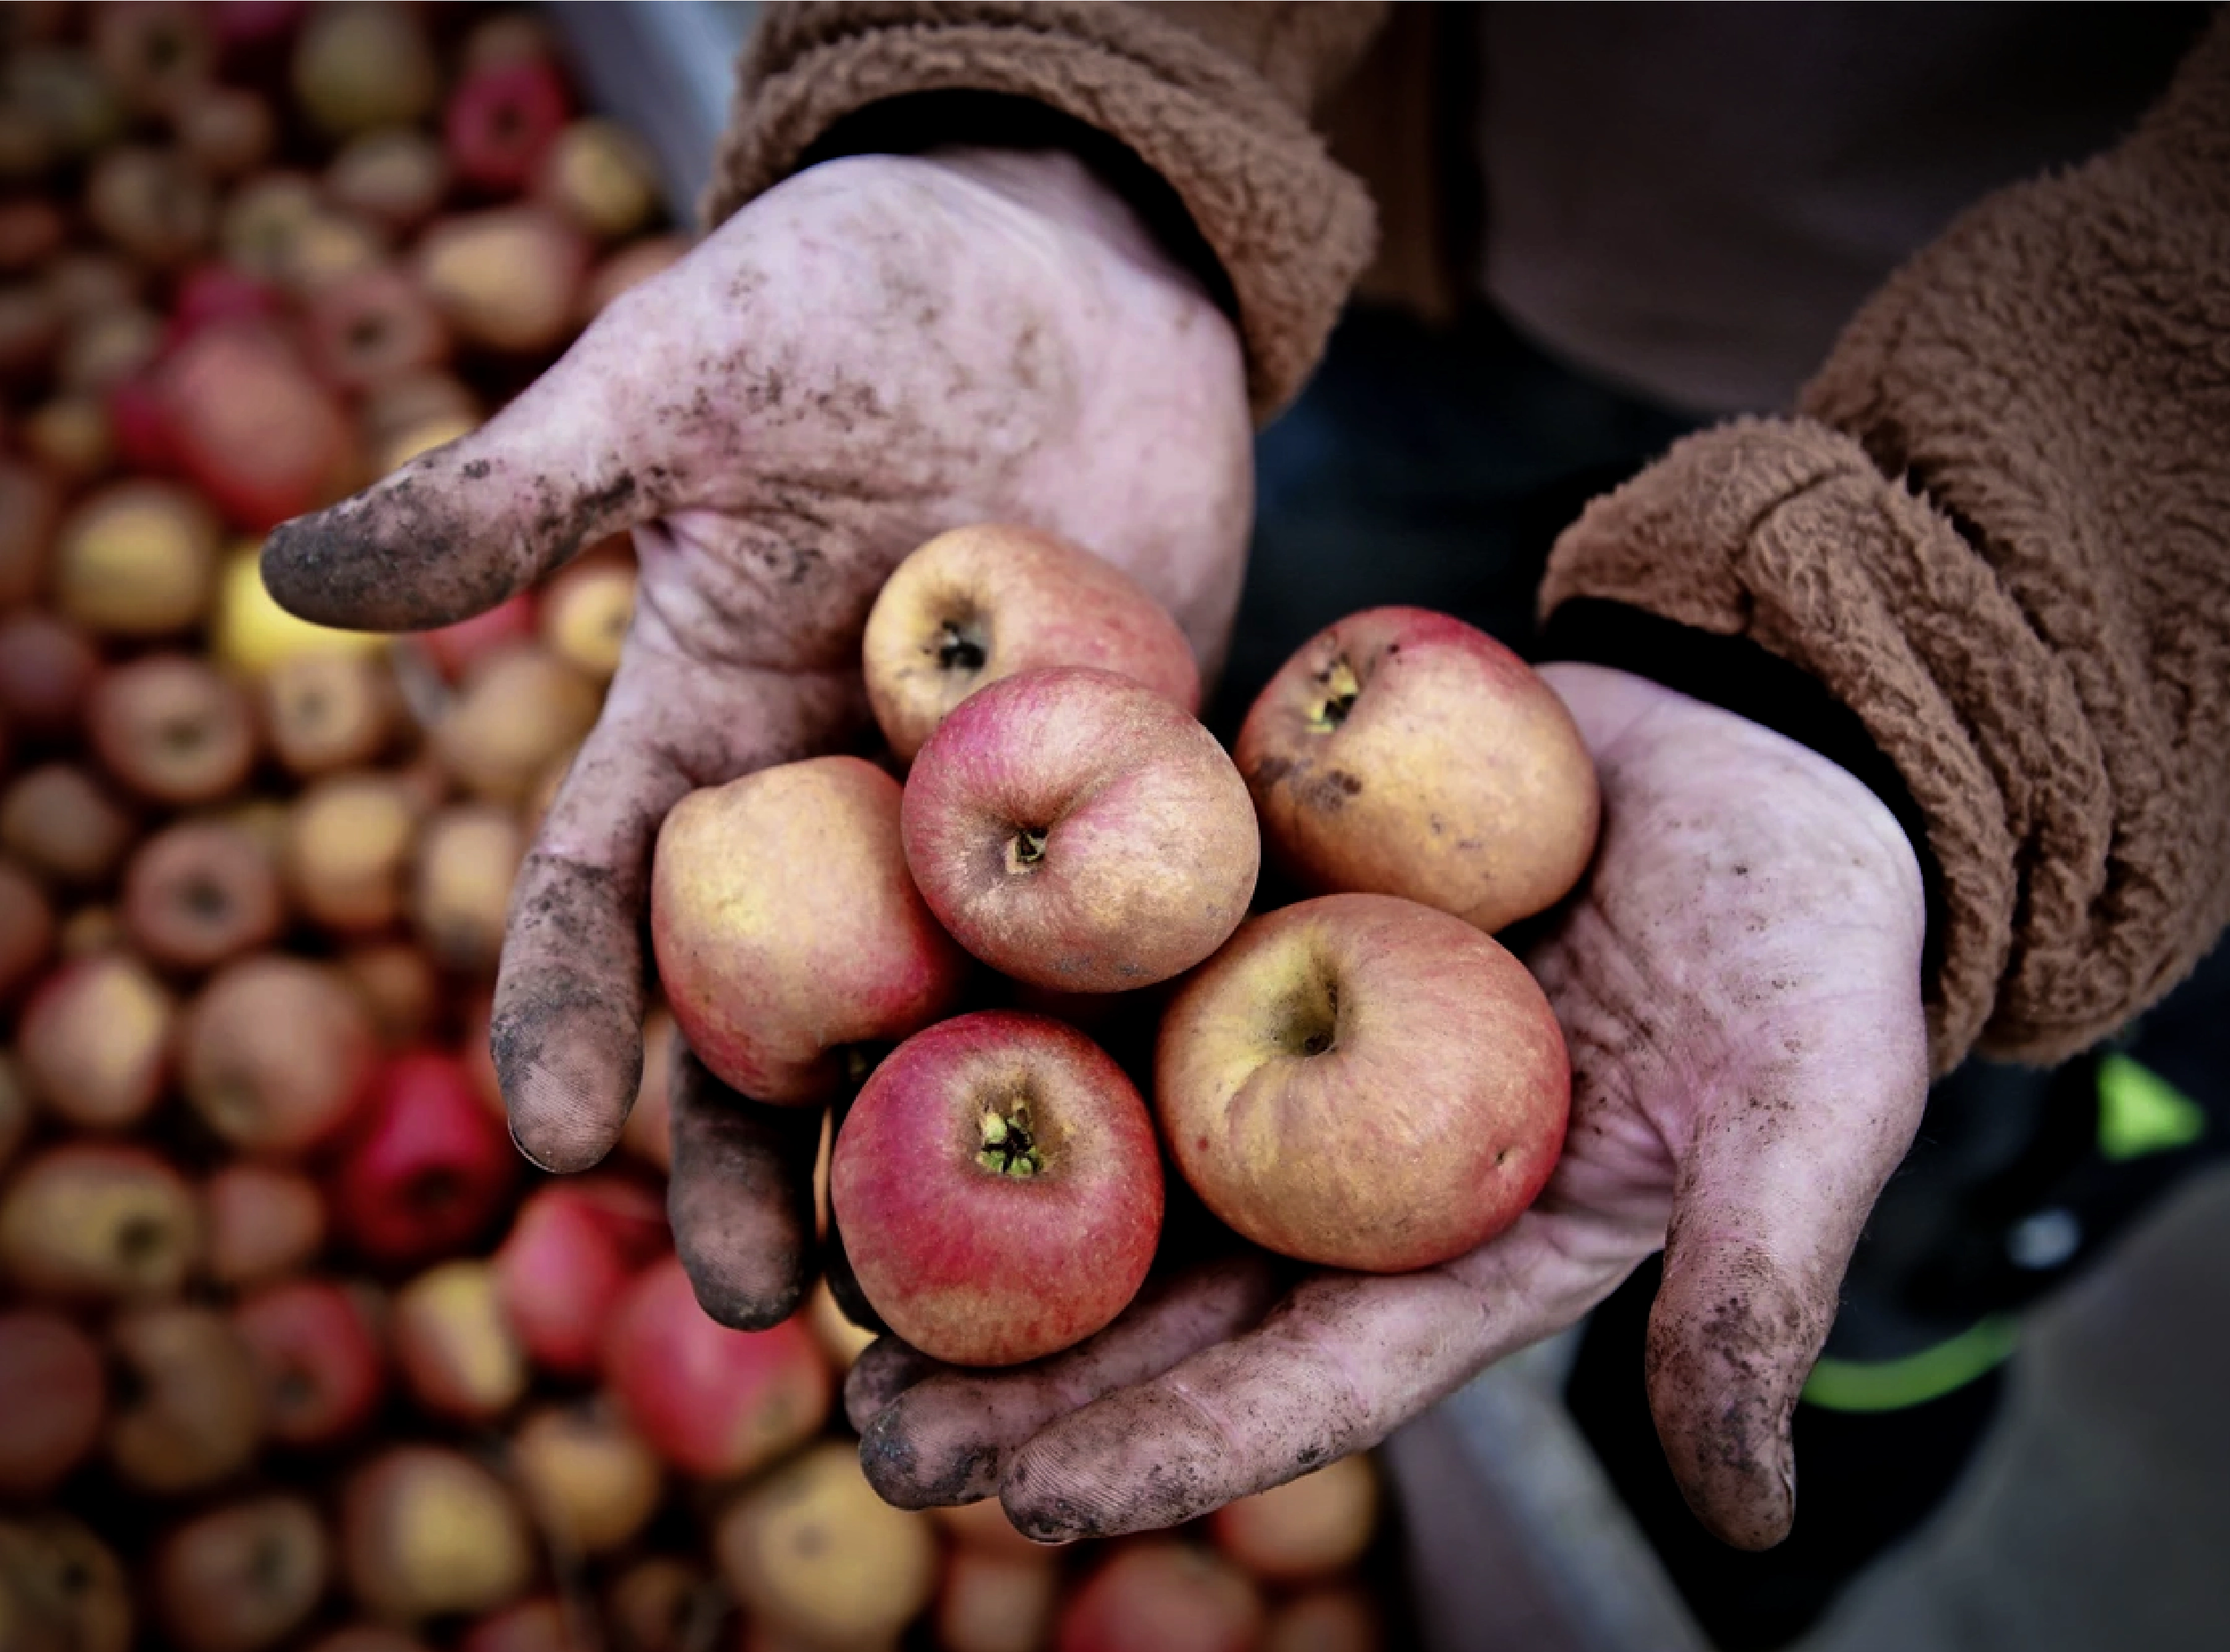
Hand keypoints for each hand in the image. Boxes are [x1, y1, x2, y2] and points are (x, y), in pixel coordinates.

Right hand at [263, 147, 1252, 1325]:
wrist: (1072, 268)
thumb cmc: (857, 289)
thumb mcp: (681, 372)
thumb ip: (523, 488)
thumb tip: (294, 576)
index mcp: (705, 722)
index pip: (605, 895)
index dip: (565, 1013)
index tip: (552, 1135)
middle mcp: (833, 803)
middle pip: (770, 1009)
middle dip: (746, 1154)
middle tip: (752, 1298)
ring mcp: (988, 817)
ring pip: (942, 1014)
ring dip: (927, 1150)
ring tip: (931, 1306)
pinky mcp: (1133, 796)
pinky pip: (1122, 935)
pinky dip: (1121, 1037)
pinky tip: (1141, 1155)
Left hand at [844, 663, 1932, 1550]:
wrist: (1761, 743)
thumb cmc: (1807, 934)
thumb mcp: (1811, 1102)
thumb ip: (1755, 1285)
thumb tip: (1751, 1519)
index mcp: (1462, 1246)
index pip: (1298, 1383)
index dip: (1165, 1448)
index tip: (1025, 1501)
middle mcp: (1352, 1168)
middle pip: (1164, 1292)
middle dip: (1023, 1377)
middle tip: (868, 1432)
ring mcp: (1293, 1037)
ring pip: (1109, 1150)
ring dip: (978, 1218)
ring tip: (830, 1277)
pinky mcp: (1256, 911)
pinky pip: (1121, 971)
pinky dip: (1014, 1011)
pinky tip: (889, 1045)